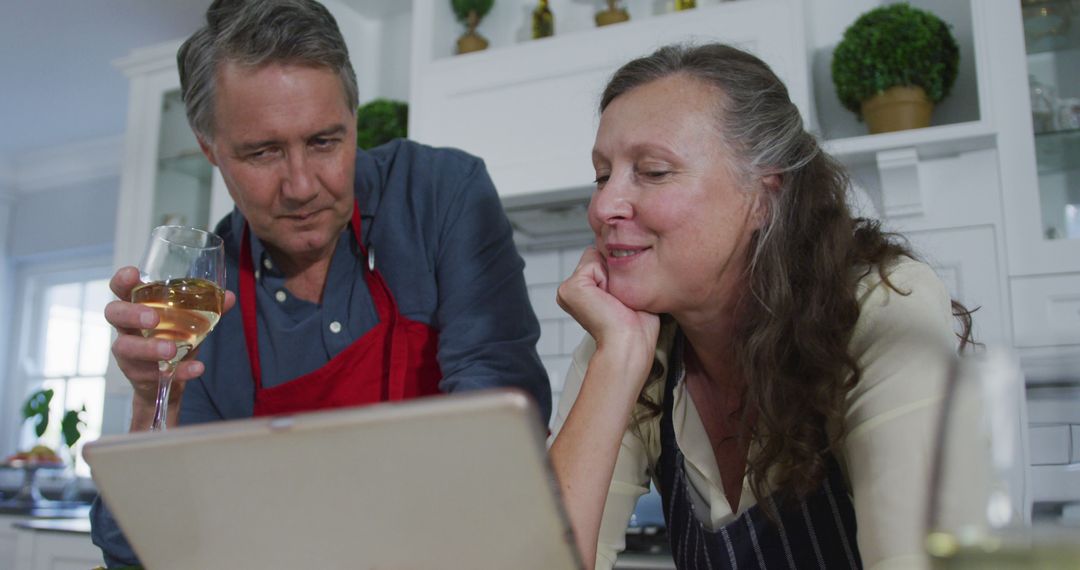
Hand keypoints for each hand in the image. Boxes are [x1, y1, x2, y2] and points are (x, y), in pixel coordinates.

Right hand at [104, 266, 235, 428]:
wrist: (168, 377)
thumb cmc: (173, 337)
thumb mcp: (190, 321)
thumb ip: (208, 308)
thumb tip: (229, 296)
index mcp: (137, 306)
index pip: (120, 289)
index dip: (121, 281)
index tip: (132, 274)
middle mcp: (126, 326)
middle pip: (114, 314)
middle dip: (131, 314)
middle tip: (153, 319)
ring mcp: (128, 351)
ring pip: (126, 347)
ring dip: (149, 348)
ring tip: (171, 350)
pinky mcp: (137, 374)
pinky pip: (152, 374)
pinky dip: (178, 371)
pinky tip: (196, 368)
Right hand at [556, 246, 659, 356]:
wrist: (631, 343)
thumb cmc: (637, 326)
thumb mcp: (630, 291)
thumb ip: (620, 271)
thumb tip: (623, 251)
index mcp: (583, 291)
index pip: (601, 259)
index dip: (619, 270)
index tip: (622, 297)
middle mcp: (572, 289)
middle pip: (598, 255)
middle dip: (615, 270)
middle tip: (619, 299)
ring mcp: (567, 288)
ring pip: (595, 255)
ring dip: (612, 274)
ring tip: (615, 299)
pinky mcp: (570, 288)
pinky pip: (593, 262)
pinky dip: (607, 277)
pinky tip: (608, 299)